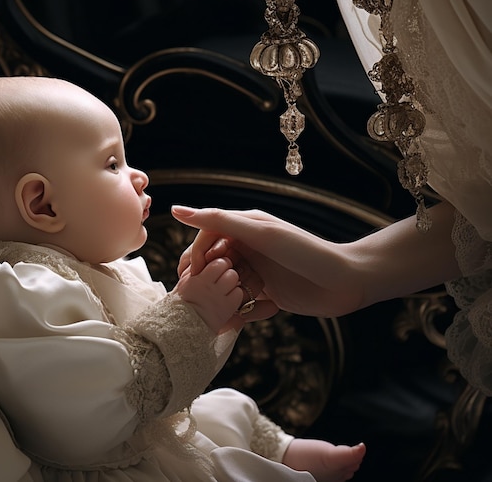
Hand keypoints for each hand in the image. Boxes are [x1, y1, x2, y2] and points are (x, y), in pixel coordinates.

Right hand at [172, 205, 364, 317]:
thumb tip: (176, 209)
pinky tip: (257, 313)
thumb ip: (219, 221)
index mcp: (244, 227)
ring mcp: (257, 271)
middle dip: (209, 280)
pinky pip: (243, 304)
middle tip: (209, 296)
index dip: (196, 256)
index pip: (205, 238)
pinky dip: (244, 312)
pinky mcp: (268, 293)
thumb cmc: (305, 251)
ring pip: (225, 286)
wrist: (347, 281)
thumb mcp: (260, 233)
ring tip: (239, 304)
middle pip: (212, 264)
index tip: (193, 275)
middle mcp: (248, 247)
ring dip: (227, 297)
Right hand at [173, 256, 244, 333]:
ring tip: (224, 289)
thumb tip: (211, 253)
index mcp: (199, 278)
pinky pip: (238, 294)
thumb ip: (197, 264)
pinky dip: (235, 295)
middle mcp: (210, 287)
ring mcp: (220, 298)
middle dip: (228, 272)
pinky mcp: (227, 309)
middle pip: (230, 270)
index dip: (221, 264)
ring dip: (232, 283)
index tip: (217, 269)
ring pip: (235, 281)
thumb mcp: (186, 279)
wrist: (184, 325)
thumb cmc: (185, 299)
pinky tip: (227, 298)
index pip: (219, 262)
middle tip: (222, 279)